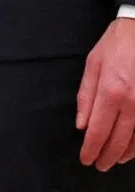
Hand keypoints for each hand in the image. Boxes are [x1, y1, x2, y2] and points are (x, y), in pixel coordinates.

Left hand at [77, 18, 134, 168]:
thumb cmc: (116, 45)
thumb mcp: (93, 63)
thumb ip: (86, 95)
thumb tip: (81, 123)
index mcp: (111, 90)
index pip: (98, 129)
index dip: (91, 147)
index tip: (85, 159)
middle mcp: (132, 103)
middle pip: (118, 139)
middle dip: (106, 155)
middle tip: (97, 165)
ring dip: (124, 154)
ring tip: (112, 160)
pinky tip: (131, 150)